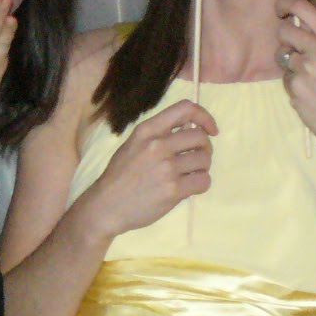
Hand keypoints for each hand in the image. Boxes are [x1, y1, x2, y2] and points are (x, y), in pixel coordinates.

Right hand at [72, 98, 217, 239]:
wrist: (106, 206)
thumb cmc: (120, 175)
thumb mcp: (133, 144)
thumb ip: (158, 134)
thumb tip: (191, 127)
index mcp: (147, 130)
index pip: (185, 109)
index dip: (204, 117)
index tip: (210, 130)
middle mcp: (157, 145)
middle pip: (200, 137)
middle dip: (205, 148)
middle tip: (196, 159)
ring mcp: (166, 168)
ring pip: (205, 160)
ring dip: (202, 168)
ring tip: (190, 175)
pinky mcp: (173, 190)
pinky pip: (204, 181)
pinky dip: (201, 184)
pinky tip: (189, 188)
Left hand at [274, 0, 315, 150]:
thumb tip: (299, 24)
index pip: (303, 7)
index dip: (285, 3)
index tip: (280, 8)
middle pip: (284, 31)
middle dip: (285, 40)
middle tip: (296, 52)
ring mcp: (304, 68)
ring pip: (282, 56)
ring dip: (290, 66)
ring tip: (310, 80)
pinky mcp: (294, 87)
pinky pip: (285, 79)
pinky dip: (293, 85)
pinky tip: (310, 94)